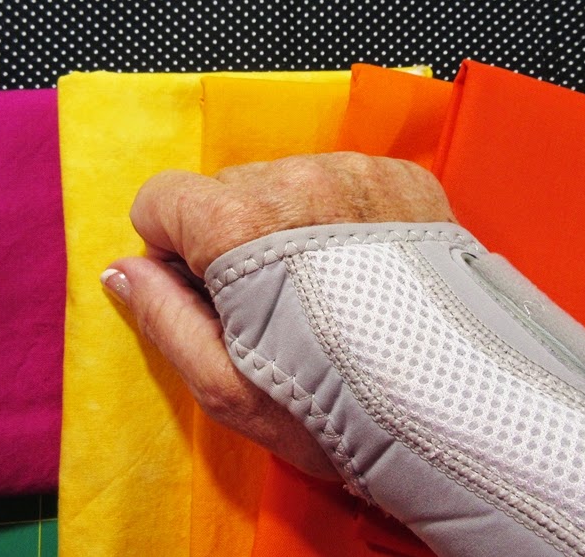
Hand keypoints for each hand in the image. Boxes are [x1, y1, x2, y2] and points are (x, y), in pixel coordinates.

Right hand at [103, 152, 455, 478]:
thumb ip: (162, 317)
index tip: (207, 290)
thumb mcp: (227, 386)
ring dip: (290, 224)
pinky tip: (365, 272)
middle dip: (233, 238)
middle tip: (276, 304)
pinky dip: (342, 215)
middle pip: (226, 189)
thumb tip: (122, 270)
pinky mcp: (405, 177)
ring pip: (286, 181)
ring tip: (330, 292)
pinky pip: (343, 178)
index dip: (172, 248)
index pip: (163, 196)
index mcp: (240, 224)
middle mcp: (298, 178)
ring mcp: (358, 172)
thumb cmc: (340, 410)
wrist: (462, 412)